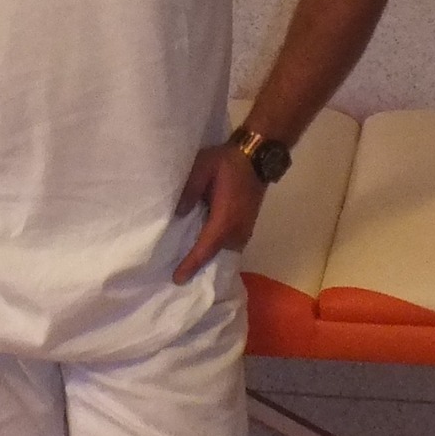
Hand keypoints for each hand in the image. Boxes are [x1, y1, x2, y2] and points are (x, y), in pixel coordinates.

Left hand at [172, 141, 265, 284]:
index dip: (190, 264)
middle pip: (214, 255)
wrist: (256, 156)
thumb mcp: (202, 168)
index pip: (205, 249)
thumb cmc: (227, 162)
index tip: (177, 279)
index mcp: (225, 219)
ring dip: (208, 259)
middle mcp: (237, 230)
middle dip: (197, 267)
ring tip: (188, 266)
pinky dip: (217, 250)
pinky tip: (204, 249)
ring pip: (223, 251)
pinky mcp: (247, 225)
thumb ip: (189, 191)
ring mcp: (245, 229)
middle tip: (178, 276)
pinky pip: (230, 245)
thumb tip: (178, 213)